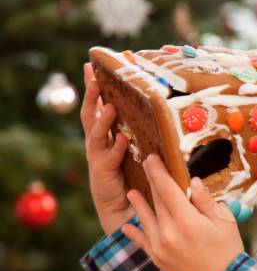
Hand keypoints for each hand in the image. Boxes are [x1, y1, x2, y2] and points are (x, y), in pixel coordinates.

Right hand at [81, 63, 133, 234]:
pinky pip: (109, 158)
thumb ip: (136, 130)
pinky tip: (123, 138)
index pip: (96, 106)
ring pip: (96, 134)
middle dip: (91, 97)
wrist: (122, 205)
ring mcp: (98, 157)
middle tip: (93, 79)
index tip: (89, 65)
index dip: (92, 87)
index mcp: (104, 134)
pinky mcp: (103, 173)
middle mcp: (97, 143)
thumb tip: (152, 107)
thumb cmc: (130, 174)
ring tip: (110, 107)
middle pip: (90, 115)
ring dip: (103, 120)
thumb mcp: (133, 148)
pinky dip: (116, 148)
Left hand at [121, 154, 243, 270]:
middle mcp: (169, 232)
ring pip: (145, 219)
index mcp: (187, 220)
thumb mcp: (224, 221)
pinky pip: (142, 243)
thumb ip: (205, 201)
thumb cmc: (228, 250)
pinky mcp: (158, 259)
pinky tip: (126, 227)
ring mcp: (160, 247)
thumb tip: (192, 182)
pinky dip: (134, 234)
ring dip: (138, 205)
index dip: (158, 172)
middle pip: (157, 201)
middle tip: (145, 165)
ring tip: (130, 193)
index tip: (151, 158)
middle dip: (151, 181)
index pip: (167, 189)